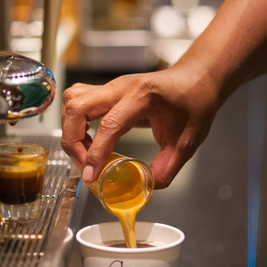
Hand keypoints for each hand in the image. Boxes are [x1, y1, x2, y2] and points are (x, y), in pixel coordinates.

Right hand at [60, 62, 222, 188]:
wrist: (195, 79)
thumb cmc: (194, 103)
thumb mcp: (188, 140)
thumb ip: (167, 167)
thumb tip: (145, 186)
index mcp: (143, 95)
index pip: (109, 124)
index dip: (95, 153)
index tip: (90, 176)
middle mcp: (121, 86)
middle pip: (77, 107)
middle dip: (73, 141)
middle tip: (84, 165)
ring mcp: (111, 86)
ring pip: (72, 101)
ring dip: (71, 130)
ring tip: (86, 153)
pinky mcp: (106, 91)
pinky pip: (77, 101)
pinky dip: (74, 123)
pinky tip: (89, 139)